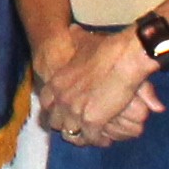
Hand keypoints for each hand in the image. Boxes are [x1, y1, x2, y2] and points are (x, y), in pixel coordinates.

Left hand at [36, 25, 158, 145]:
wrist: (123, 58)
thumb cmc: (106, 48)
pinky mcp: (92, 122)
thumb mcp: (83, 41)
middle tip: (78, 127)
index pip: (46, 104)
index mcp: (56, 83)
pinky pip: (91, 138)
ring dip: (81, 136)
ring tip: (91, 137)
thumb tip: (71, 28)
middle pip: (55, 122)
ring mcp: (74, 113)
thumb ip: (74, 38)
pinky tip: (105, 139)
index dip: (54, 109)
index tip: (63, 112)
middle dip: (66, 125)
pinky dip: (98, 140)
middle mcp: (61, 100)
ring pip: (71, 134)